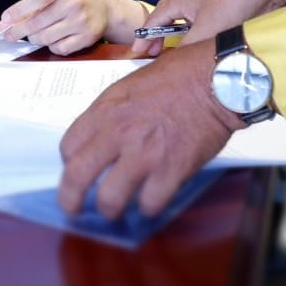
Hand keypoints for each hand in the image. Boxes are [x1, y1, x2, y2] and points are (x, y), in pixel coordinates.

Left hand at [0, 0, 143, 55]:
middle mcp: (73, 3)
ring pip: (45, 38)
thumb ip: (33, 3)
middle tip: (9, 35)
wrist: (105, 8)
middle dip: (18, 32)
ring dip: (35, 39)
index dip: (16, 12)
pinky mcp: (86, 37)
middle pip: (36, 24)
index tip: (4, 22)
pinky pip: (59, 49)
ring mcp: (81, 21)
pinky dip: (52, 46)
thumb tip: (7, 21)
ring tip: (36, 34)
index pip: (35, 0)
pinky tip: (54, 39)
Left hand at [58, 39, 241, 218]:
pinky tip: (152, 199)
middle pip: (77, 177)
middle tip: (73, 209)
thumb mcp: (131, 85)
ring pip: (110, 199)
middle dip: (70, 200)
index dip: (70, 162)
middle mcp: (118, 133)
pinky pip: (149, 204)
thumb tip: (102, 139)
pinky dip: (149, 207)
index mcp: (105, 109)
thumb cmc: (178, 76)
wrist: (216, 79)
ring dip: (111, 209)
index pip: (69, 146)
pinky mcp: (171, 170)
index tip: (78, 168)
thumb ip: (111, 113)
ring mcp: (144, 154)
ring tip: (116, 210)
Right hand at [141, 0, 285, 46]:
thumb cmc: (233, 2)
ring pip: (184, 21)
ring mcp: (205, 0)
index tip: (137, 53)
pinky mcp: (220, 5)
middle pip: (166, 18)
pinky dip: (192, 34)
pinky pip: (198, 22)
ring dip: (176, 37)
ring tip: (173, 53)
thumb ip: (187, 47)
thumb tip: (174, 62)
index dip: (144, 38)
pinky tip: (198, 45)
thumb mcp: (206, 31)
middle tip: (152, 55)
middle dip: (157, 37)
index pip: (154, 20)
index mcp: (179, 0)